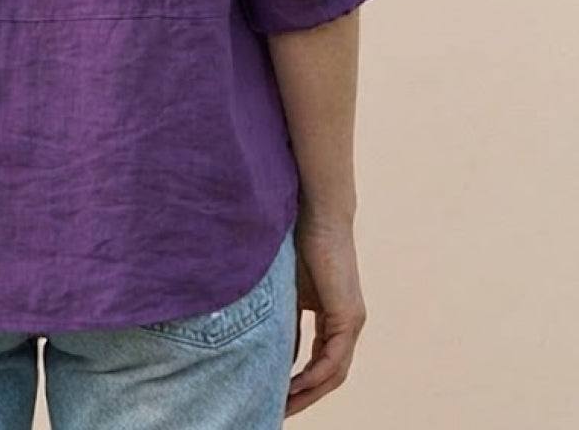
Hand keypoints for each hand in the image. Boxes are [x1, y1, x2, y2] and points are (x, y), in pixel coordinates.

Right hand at [285, 215, 366, 415]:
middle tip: (278, 411)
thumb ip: (285, 323)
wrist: (317, 214)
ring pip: (334, 373)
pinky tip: (292, 385)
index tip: (276, 395)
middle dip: (304, 397)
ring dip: (308, 393)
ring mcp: (351, 322)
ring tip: (282, 406)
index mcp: (334, 318)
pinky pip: (333, 360)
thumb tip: (272, 355)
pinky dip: (314, 376)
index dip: (300, 383)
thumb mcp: (288, 292)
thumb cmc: (299, 242)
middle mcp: (348, 325)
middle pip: (330, 376)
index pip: (319, 362)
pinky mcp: (348, 316)